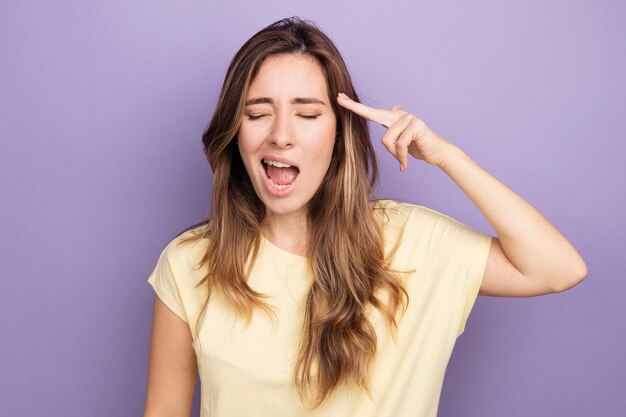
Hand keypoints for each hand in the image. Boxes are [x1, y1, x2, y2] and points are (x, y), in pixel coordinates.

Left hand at [336, 92, 454, 169]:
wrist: (437, 152)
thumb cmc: (418, 146)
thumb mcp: (403, 137)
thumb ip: (395, 126)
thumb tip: (394, 107)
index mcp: (394, 117)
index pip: (371, 112)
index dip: (355, 106)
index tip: (340, 97)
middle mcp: (400, 114)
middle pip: (374, 115)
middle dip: (356, 108)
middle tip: (339, 98)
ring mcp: (409, 118)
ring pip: (387, 140)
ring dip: (394, 154)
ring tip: (402, 158)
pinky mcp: (416, 125)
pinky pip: (399, 145)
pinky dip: (401, 157)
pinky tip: (405, 165)